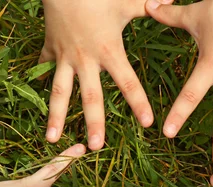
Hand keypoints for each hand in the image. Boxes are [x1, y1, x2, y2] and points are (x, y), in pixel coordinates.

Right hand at [40, 0, 165, 148]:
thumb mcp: (127, 0)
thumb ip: (152, 4)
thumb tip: (175, 1)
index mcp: (109, 51)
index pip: (128, 82)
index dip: (138, 103)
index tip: (147, 124)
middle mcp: (86, 60)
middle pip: (90, 97)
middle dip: (93, 122)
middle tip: (95, 147)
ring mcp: (65, 57)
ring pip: (59, 92)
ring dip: (55, 116)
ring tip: (52, 139)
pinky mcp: (51, 48)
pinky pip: (44, 67)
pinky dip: (40, 78)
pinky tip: (36, 97)